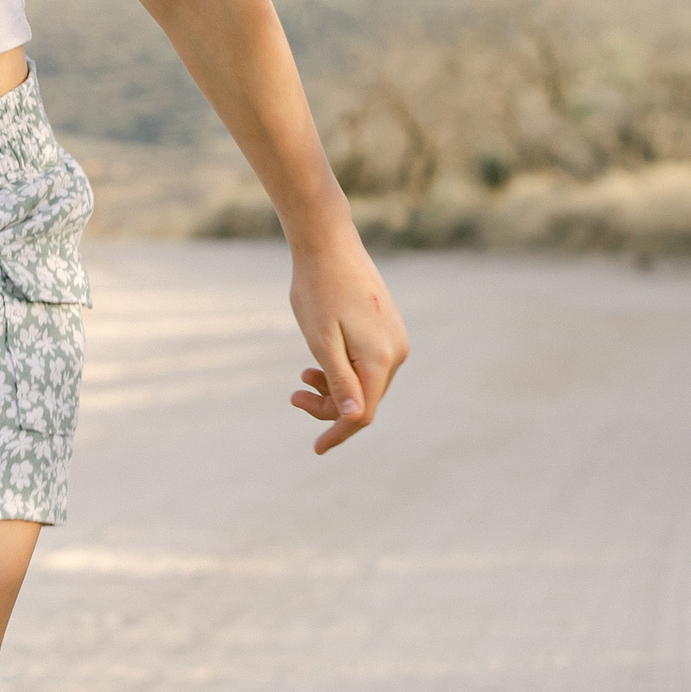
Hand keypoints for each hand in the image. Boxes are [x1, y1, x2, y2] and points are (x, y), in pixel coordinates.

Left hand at [287, 233, 407, 454]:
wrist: (328, 242)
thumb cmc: (317, 289)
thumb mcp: (321, 340)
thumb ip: (339, 380)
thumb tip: (355, 418)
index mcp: (380, 358)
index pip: (363, 413)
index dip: (339, 432)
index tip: (317, 449)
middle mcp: (397, 351)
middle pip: (366, 398)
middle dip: (330, 406)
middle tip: (293, 395)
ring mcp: (396, 337)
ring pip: (367, 380)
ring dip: (335, 387)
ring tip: (303, 376)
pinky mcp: (389, 326)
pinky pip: (370, 362)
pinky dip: (345, 369)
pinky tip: (320, 361)